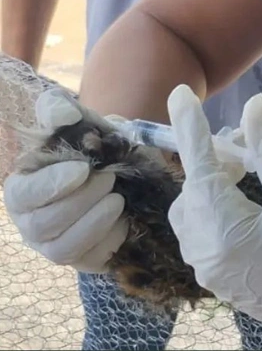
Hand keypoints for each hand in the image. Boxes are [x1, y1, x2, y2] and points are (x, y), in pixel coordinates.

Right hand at [3, 88, 130, 272]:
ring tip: (119, 199)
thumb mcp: (80, 126)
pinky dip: (111, 239)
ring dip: (95, 222)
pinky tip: (126, 219)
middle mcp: (31, 223)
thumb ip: (61, 112)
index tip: (84, 168)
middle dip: (81, 201)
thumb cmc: (93, 152)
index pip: (22, 195)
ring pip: (63, 248)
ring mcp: (55, 247)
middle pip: (44, 224)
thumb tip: (60, 112)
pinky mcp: (83, 260)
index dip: (52, 184)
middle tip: (110, 179)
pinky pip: (92, 260)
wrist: (127, 177)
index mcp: (23, 189)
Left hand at [166, 84, 261, 349]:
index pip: (199, 166)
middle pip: (193, 190)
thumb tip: (253, 107)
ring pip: (194, 212)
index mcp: (221, 231)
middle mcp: (204, 252)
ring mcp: (210, 270)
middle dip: (215, 162)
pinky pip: (204, 234)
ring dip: (213, 187)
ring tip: (250, 175)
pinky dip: (217, 210)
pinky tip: (250, 204)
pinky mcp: (221, 280)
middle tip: (248, 149)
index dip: (190, 127)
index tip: (180, 93)